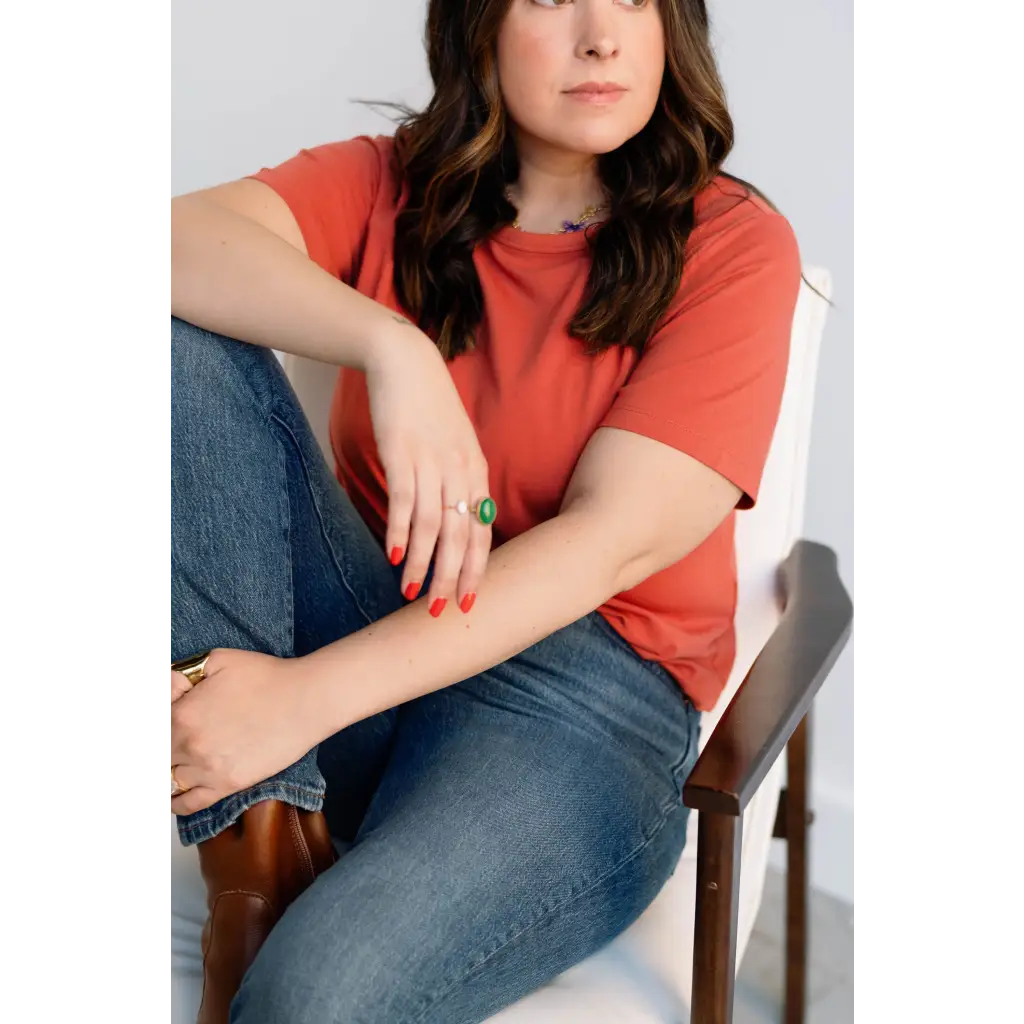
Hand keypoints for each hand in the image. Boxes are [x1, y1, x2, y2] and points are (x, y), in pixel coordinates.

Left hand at [168, 649, 316, 814]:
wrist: (305, 700)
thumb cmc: (267, 677)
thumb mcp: (218, 659)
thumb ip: (183, 674)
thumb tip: (171, 688)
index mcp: (182, 713)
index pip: (160, 723)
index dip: (171, 716)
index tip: (183, 714)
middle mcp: (189, 744)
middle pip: (165, 751)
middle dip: (173, 742)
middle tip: (194, 733)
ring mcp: (207, 768)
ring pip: (171, 777)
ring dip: (176, 767)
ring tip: (186, 760)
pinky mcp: (228, 784)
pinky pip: (189, 803)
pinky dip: (177, 804)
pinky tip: (175, 799)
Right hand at [365, 317, 491, 614]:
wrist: (404, 360)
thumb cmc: (428, 406)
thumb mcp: (455, 443)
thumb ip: (459, 480)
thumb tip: (457, 520)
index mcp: (476, 470)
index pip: (483, 530)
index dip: (478, 568)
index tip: (471, 600)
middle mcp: (459, 470)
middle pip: (462, 535)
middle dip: (453, 577)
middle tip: (443, 611)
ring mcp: (432, 461)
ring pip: (435, 525)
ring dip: (424, 564)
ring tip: (412, 595)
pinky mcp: (402, 452)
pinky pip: (406, 500)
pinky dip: (401, 532)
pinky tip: (396, 557)